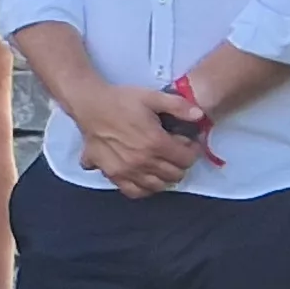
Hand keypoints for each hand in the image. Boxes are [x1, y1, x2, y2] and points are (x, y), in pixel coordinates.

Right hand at [70, 83, 204, 198]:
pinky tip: (145, 178)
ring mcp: (127, 171)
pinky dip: (145, 188)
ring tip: (162, 165)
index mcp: (156, 142)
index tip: (188, 143)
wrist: (89, 106)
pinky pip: (134, 192)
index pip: (186, 159)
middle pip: (174, 175)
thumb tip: (200, 115)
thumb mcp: (152, 96)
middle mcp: (143, 161)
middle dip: (181, 164)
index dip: (192, 151)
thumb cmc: (121, 100)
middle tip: (176, 152)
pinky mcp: (113, 175)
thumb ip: (178, 105)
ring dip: (165, 177)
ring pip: (157, 186)